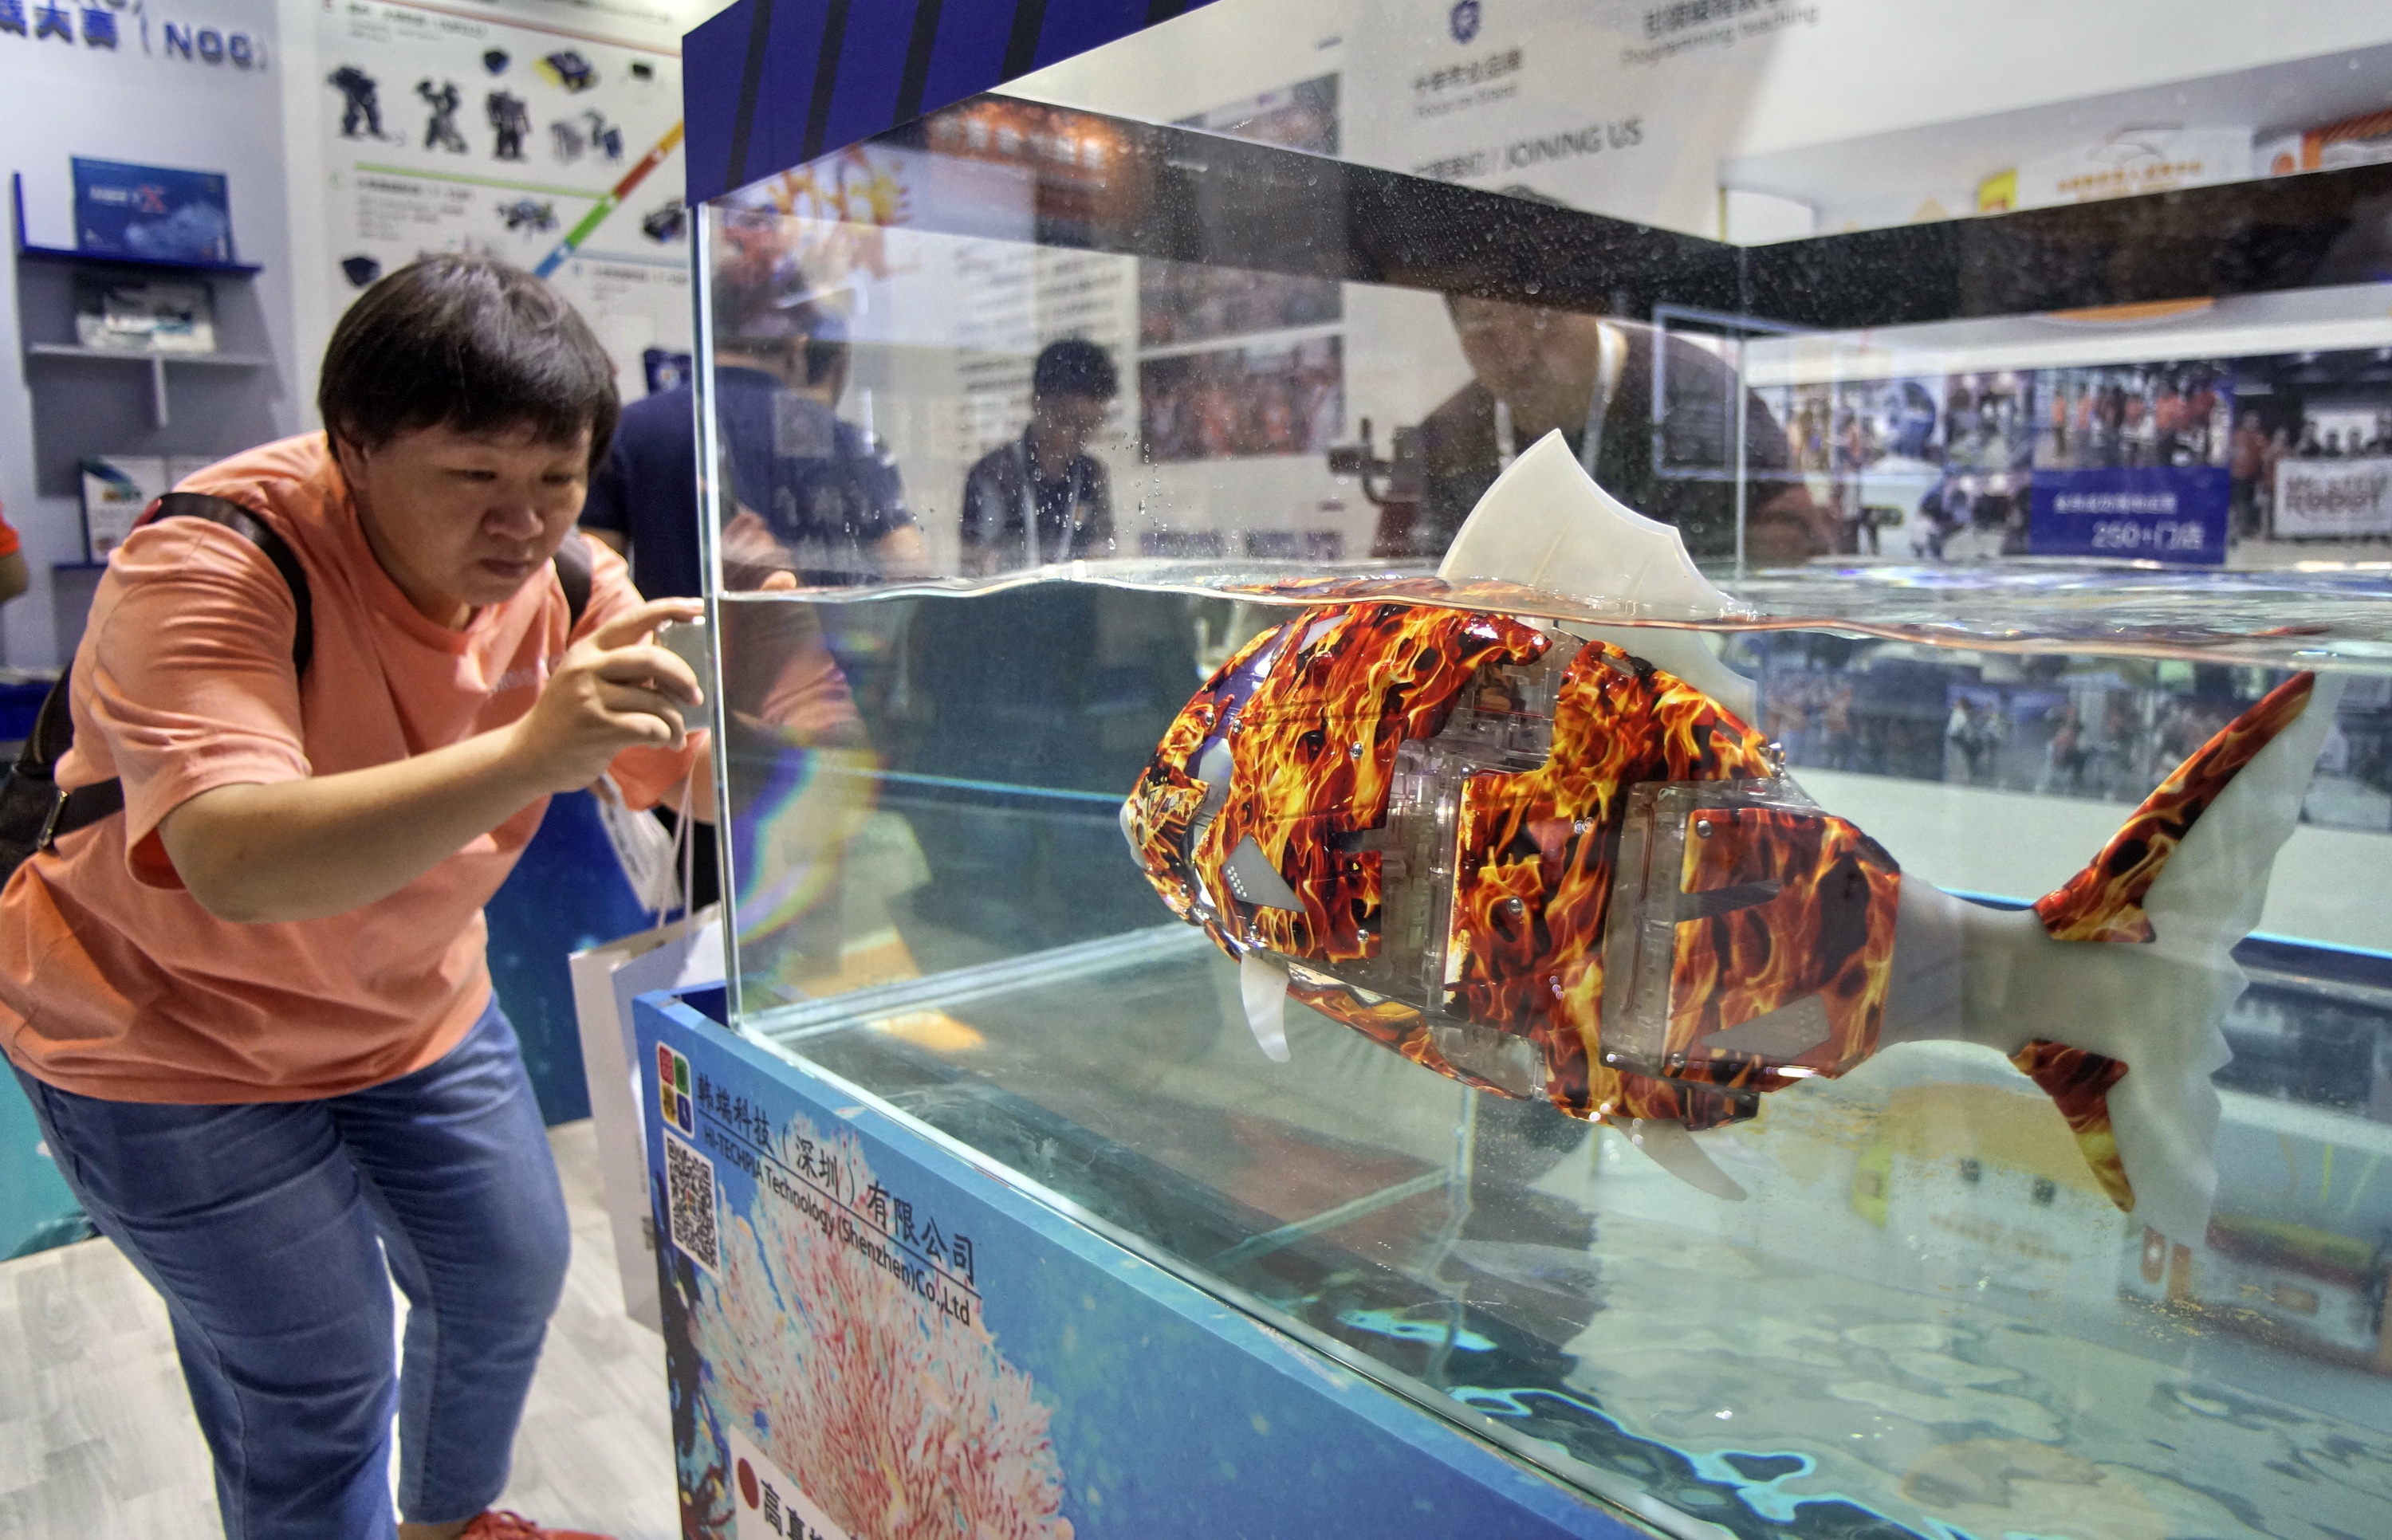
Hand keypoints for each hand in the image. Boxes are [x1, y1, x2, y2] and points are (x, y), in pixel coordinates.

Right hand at [509, 597, 704, 794]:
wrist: (529, 755)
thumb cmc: (569, 717)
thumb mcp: (584, 679)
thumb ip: (620, 667)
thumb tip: (675, 662)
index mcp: (588, 649)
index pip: (633, 619)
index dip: (670, 610)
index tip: (698, 608)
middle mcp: (587, 668)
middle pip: (653, 660)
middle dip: (684, 678)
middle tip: (695, 697)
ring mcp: (590, 698)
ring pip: (657, 702)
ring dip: (676, 722)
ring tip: (675, 735)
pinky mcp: (598, 729)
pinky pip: (651, 727)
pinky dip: (665, 737)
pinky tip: (662, 743)